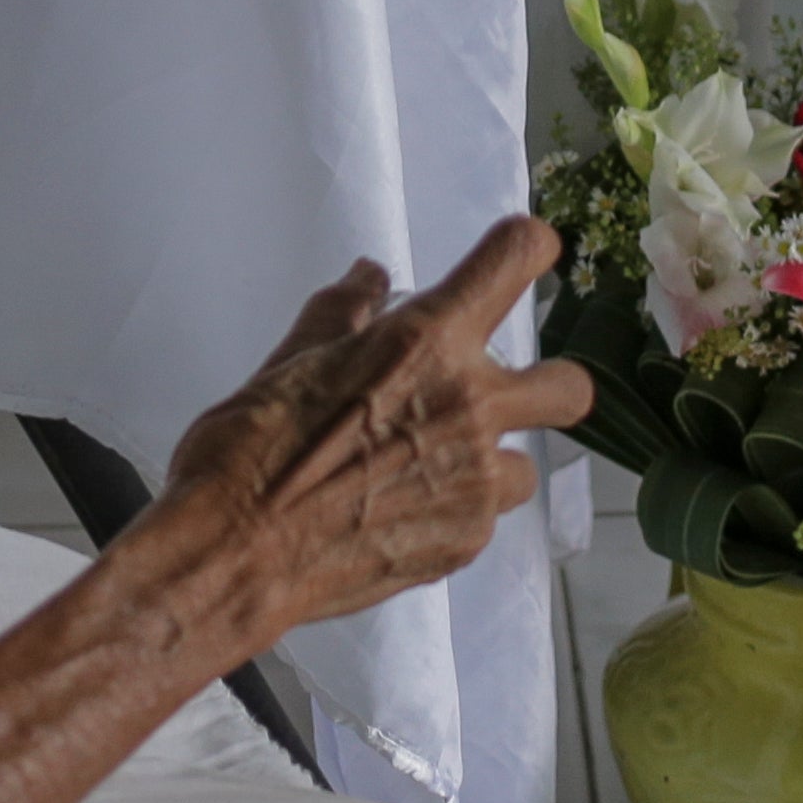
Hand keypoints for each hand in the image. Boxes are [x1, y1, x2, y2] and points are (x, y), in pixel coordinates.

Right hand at [152, 216, 589, 648]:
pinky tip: (395, 516)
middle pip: (570, 386)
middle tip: (497, 395)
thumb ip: (343, 312)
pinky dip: (452, 512)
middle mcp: (469, 405)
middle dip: (548, 385)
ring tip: (424, 472)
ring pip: (523, 464)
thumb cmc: (247, 450)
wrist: (232, 554)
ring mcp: (474, 481)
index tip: (520, 255)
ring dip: (487, 462)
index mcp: (427, 342)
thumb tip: (371, 276)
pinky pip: (483, 517)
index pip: (517, 258)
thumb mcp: (290, 360)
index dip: (525, 248)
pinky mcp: (465, 541)